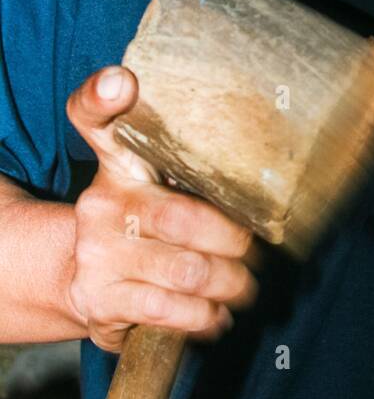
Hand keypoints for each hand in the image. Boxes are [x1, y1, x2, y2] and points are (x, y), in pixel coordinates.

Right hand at [65, 65, 258, 352]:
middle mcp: (103, 203)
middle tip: (256, 252)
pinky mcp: (101, 297)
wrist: (77, 278)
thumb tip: (271, 166)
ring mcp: (99, 251)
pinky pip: (168, 309)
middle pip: (182, 216)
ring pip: (187, 269)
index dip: (105, 96)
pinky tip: (217, 315)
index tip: (123, 83)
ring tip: (244, 287)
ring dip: (230, 283)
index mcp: (119, 164)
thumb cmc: (139, 224)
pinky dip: (205, 316)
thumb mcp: (151, 182)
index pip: (95, 118)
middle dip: (234, 241)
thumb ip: (193, 164)